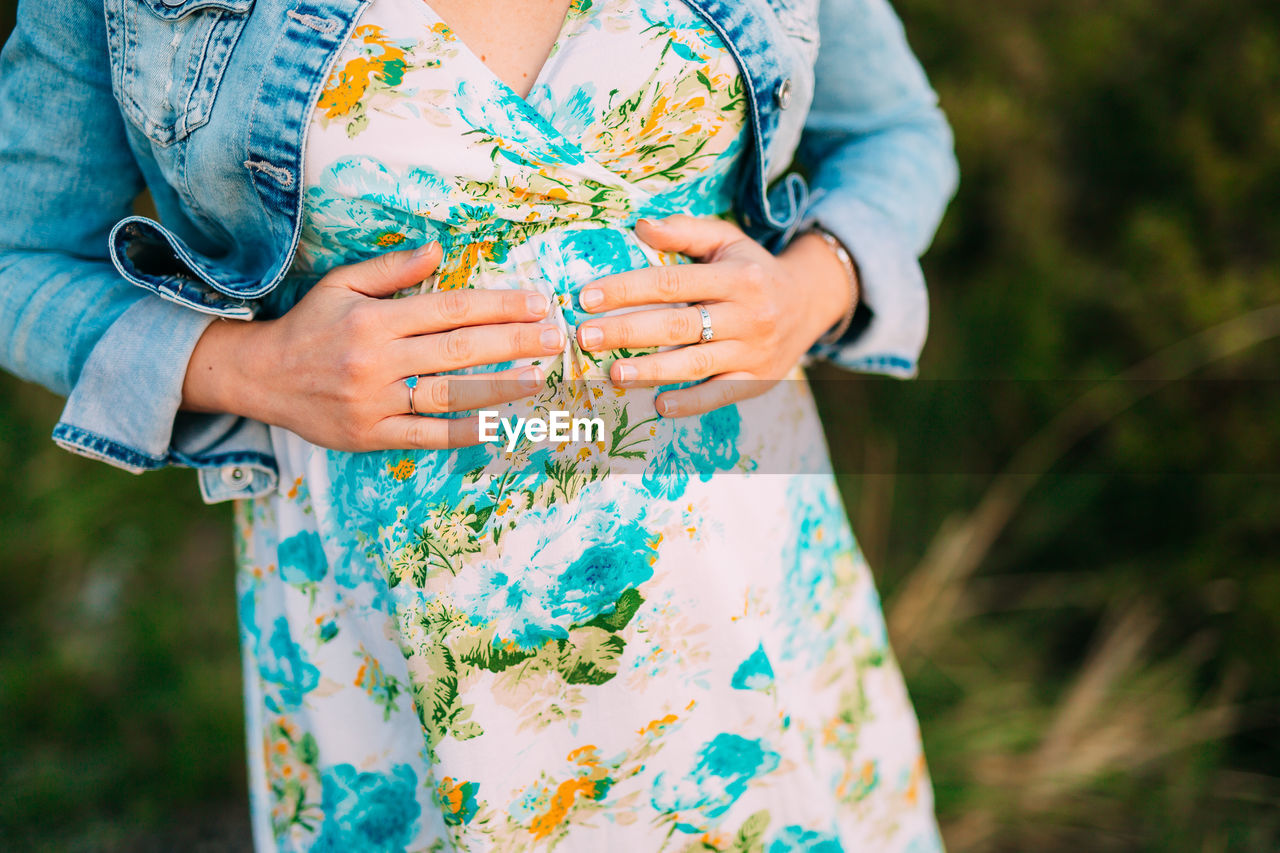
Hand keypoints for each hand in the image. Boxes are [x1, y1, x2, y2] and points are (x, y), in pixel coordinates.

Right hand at [182, 243, 565, 449]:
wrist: (260, 378)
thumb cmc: (310, 326)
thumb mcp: (341, 285)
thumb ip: (391, 270)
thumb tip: (438, 249)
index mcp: (374, 320)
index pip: (449, 309)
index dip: (497, 306)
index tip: (536, 303)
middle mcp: (376, 360)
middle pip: (458, 350)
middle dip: (512, 343)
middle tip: (554, 338)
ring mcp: (374, 402)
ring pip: (448, 394)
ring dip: (499, 387)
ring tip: (539, 379)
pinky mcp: (371, 436)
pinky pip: (426, 435)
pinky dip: (464, 431)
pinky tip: (498, 425)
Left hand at [574, 215, 857, 416]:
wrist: (809, 303)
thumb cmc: (752, 269)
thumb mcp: (727, 240)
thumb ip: (684, 232)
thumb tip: (640, 226)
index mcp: (737, 276)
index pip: (672, 284)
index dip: (627, 290)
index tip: (587, 298)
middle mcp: (748, 315)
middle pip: (678, 325)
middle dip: (627, 331)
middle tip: (585, 337)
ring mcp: (754, 351)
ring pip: (696, 364)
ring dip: (652, 370)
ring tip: (612, 373)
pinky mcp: (757, 381)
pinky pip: (720, 395)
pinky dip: (691, 403)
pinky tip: (659, 405)